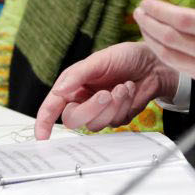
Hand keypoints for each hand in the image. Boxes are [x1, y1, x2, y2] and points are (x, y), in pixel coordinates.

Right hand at [34, 42, 178, 138]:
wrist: (153, 64)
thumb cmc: (124, 57)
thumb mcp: (98, 60)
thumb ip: (76, 75)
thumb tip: (58, 91)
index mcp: (72, 86)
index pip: (52, 107)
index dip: (44, 122)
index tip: (42, 137)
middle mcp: (83, 101)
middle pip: (74, 119)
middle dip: (90, 108)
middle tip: (105, 94)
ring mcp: (101, 111)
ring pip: (96, 124)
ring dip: (113, 105)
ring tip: (123, 86)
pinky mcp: (118, 117)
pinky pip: (116, 121)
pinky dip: (125, 104)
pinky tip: (131, 88)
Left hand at [132, 0, 194, 113]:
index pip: (184, 21)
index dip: (161, 12)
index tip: (148, 3)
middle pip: (171, 38)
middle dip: (149, 24)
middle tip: (139, 12)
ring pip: (170, 56)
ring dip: (151, 40)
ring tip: (142, 25)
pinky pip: (178, 67)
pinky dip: (163, 55)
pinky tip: (156, 44)